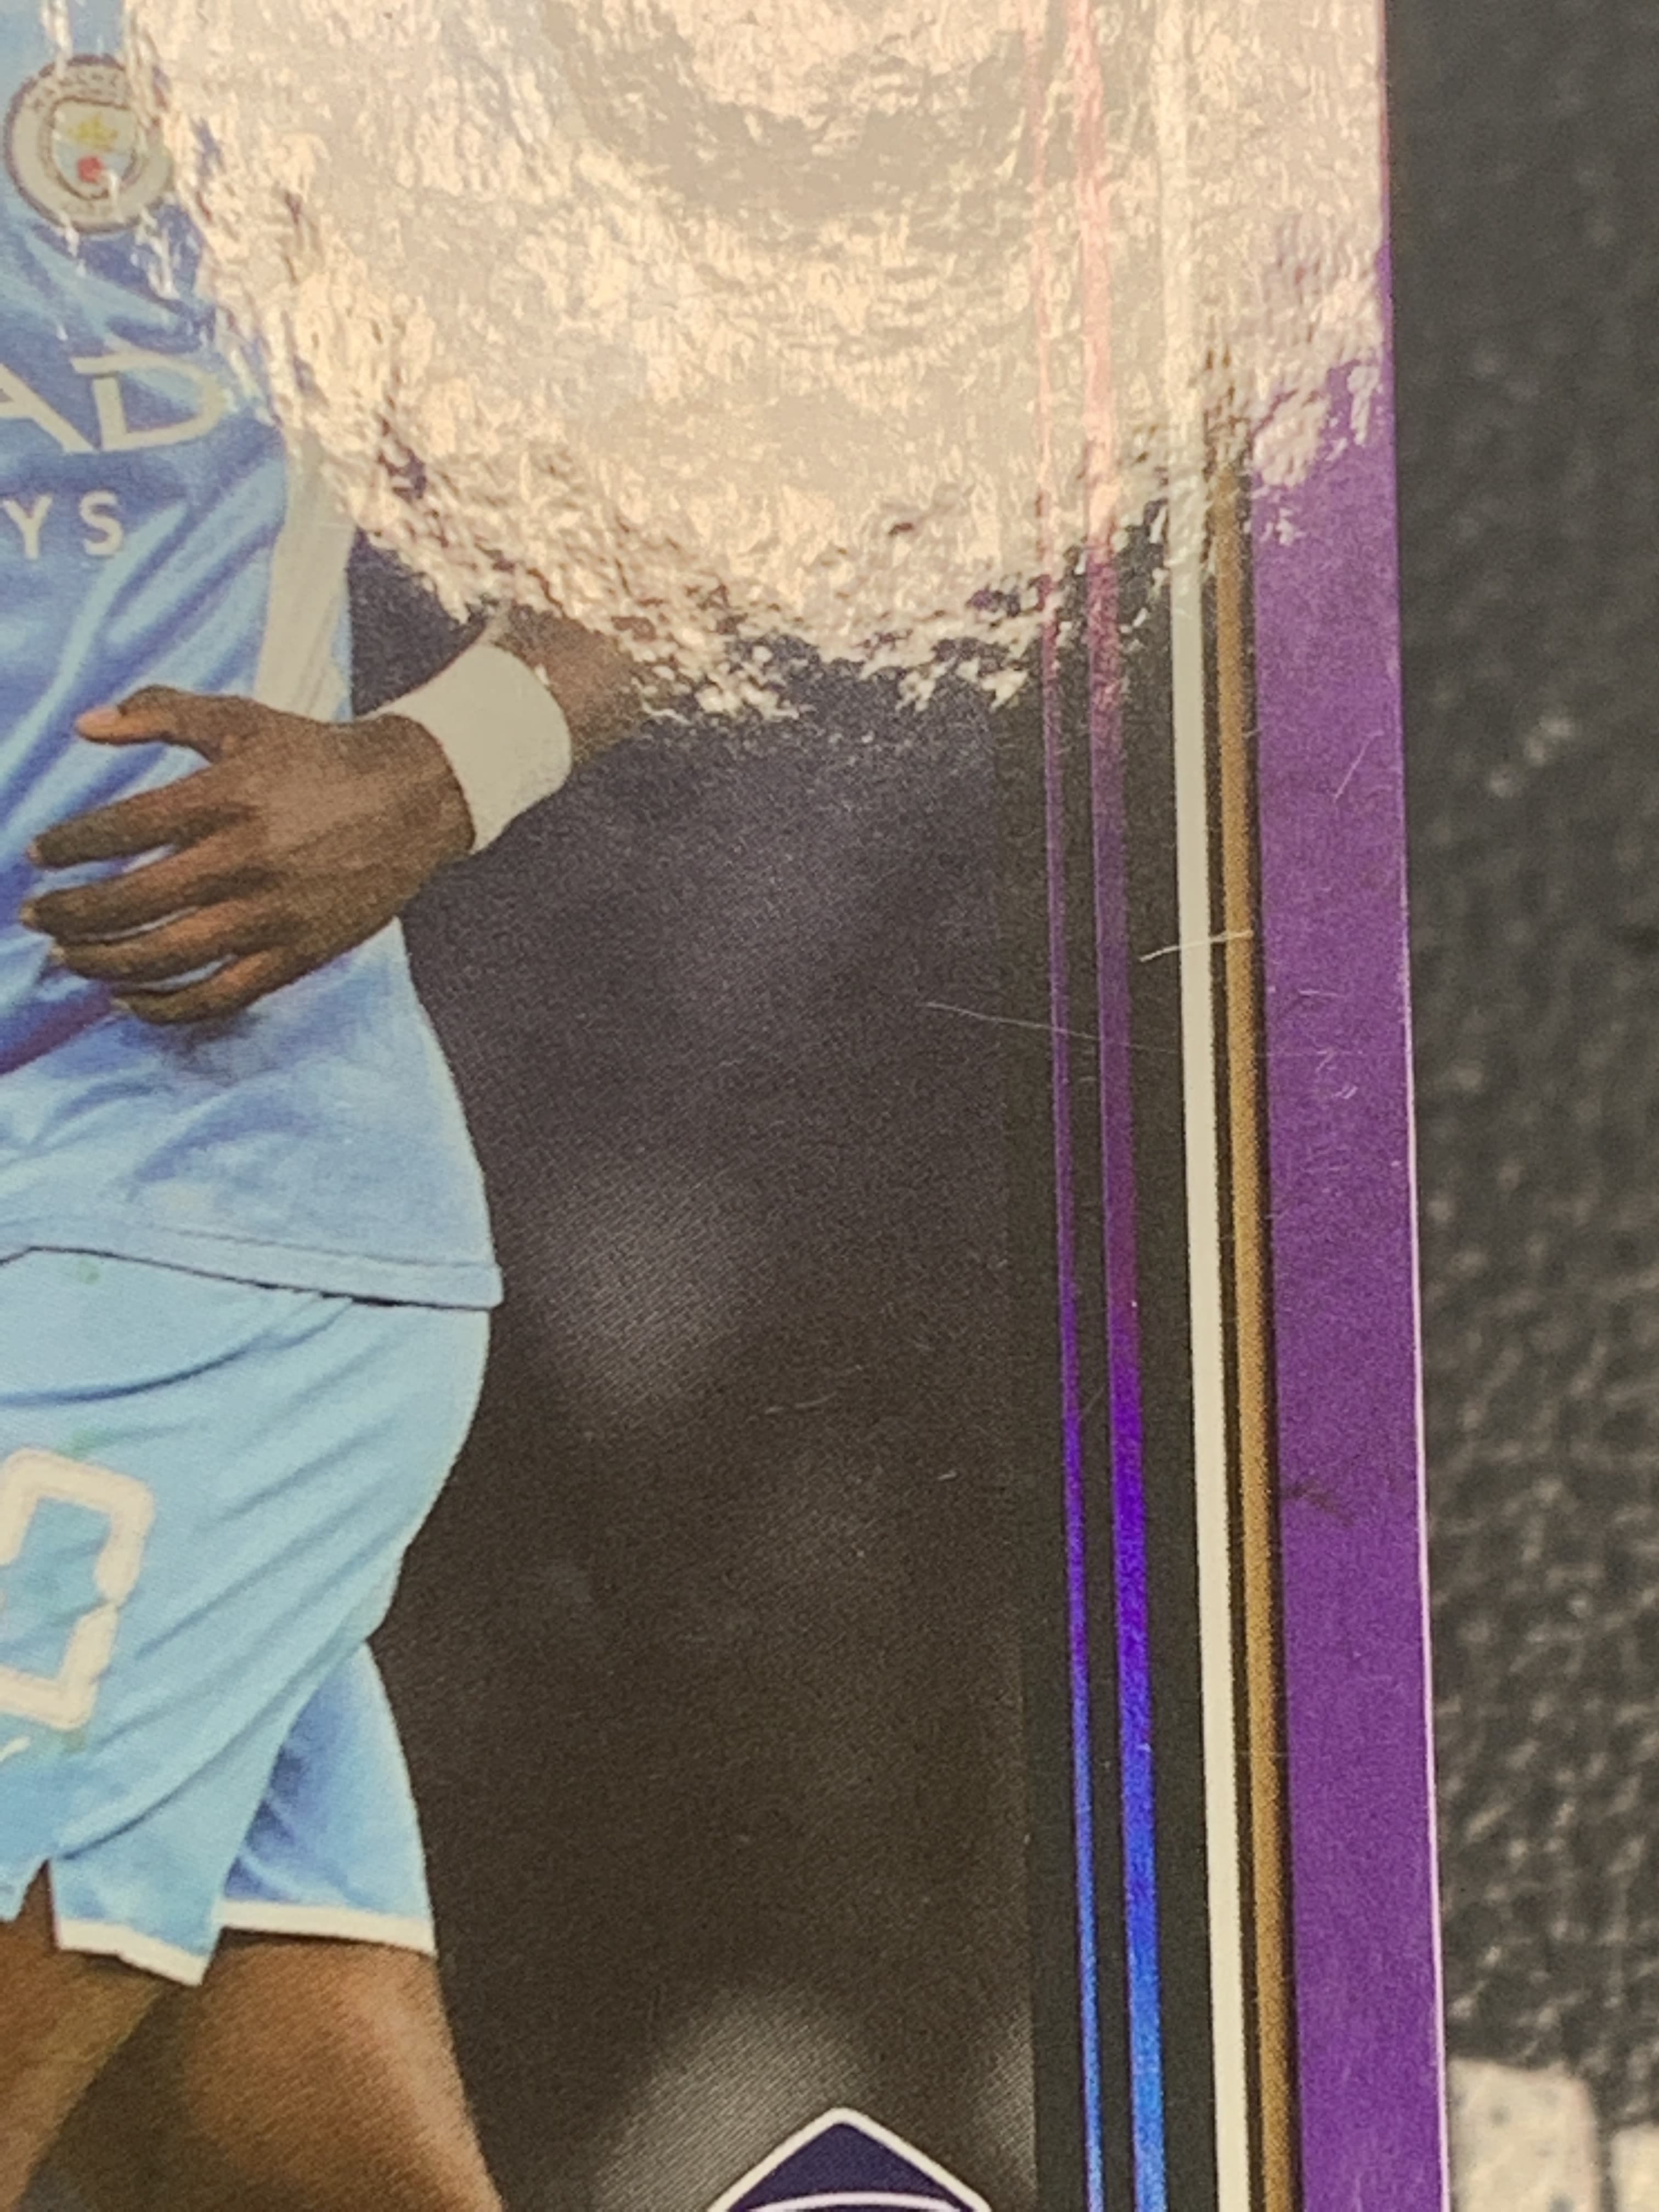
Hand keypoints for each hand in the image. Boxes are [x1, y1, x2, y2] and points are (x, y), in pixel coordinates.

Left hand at [22, 689, 474, 1025]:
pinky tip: (127, 1001)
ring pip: (168, 954)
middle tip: (35, 914)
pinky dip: (167, 1007)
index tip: (38, 854)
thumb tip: (85, 726)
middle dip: (71, 912)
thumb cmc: (320, 755)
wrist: (416, 796)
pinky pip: (221, 995)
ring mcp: (275, 913)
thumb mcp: (243, 719)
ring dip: (104, 962)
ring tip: (67, 958)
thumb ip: (161, 713)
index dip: (68, 845)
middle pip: (133, 900)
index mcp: (228, 796)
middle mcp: (247, 858)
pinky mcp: (300, 952)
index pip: (123, 828)